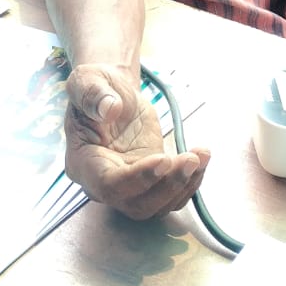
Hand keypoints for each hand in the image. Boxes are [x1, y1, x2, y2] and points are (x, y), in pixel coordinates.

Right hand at [63, 63, 209, 221]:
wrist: (114, 94)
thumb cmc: (96, 87)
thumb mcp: (88, 79)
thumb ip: (93, 94)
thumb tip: (110, 109)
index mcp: (83, 162)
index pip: (108, 185)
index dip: (137, 178)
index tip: (163, 158)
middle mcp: (103, 184)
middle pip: (136, 204)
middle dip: (168, 186)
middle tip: (191, 158)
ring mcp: (128, 187)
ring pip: (157, 206)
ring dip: (184, 185)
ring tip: (201, 154)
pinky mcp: (150, 182)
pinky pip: (171, 196)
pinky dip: (191, 182)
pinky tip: (202, 157)